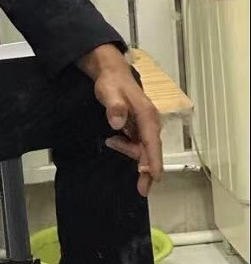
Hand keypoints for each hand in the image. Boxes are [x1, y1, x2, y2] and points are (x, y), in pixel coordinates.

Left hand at [78, 46, 162, 197]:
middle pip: (151, 150)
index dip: (154, 160)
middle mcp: (150, 121)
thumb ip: (114, 107)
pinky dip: (128, 148)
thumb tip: (118, 122)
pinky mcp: (139, 128)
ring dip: (131, 154)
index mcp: (147, 114)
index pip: (152, 141)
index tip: (155, 177)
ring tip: (110, 142)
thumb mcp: (109, 92)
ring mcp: (145, 125)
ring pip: (144, 149)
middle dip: (147, 170)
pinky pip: (137, 144)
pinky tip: (113, 141)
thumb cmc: (112, 83)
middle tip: (142, 189)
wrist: (112, 74)